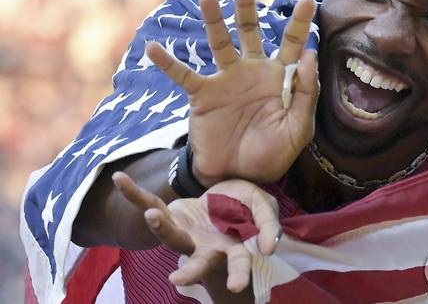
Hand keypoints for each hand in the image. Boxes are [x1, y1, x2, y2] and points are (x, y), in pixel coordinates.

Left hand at [112, 171, 280, 298]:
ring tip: (152, 214)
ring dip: (160, 226)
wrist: (226, 194)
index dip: (238, 275)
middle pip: (197, 265)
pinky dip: (133, 192)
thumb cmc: (247, 208)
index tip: (237, 287)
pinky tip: (119, 178)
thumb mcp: (265, 210)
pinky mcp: (170, 214)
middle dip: (189, 273)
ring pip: (170, 234)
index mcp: (230, 250)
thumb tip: (269, 248)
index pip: (237, 265)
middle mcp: (204, 248)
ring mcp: (184, 233)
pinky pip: (149, 202)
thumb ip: (269, 226)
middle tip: (177, 280)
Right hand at [147, 0, 318, 184]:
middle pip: (250, 32)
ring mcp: (225, 81)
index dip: (300, 22)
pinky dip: (168, 63)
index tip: (309, 0)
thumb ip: (307, 93)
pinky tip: (153, 48)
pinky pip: (184, 75)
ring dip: (213, 21)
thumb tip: (310, 54)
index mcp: (279, 78)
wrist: (239, 177)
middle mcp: (251, 71)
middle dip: (248, 10)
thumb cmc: (272, 153)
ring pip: (219, 43)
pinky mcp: (202, 95)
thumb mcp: (299, 128)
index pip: (292, 43)